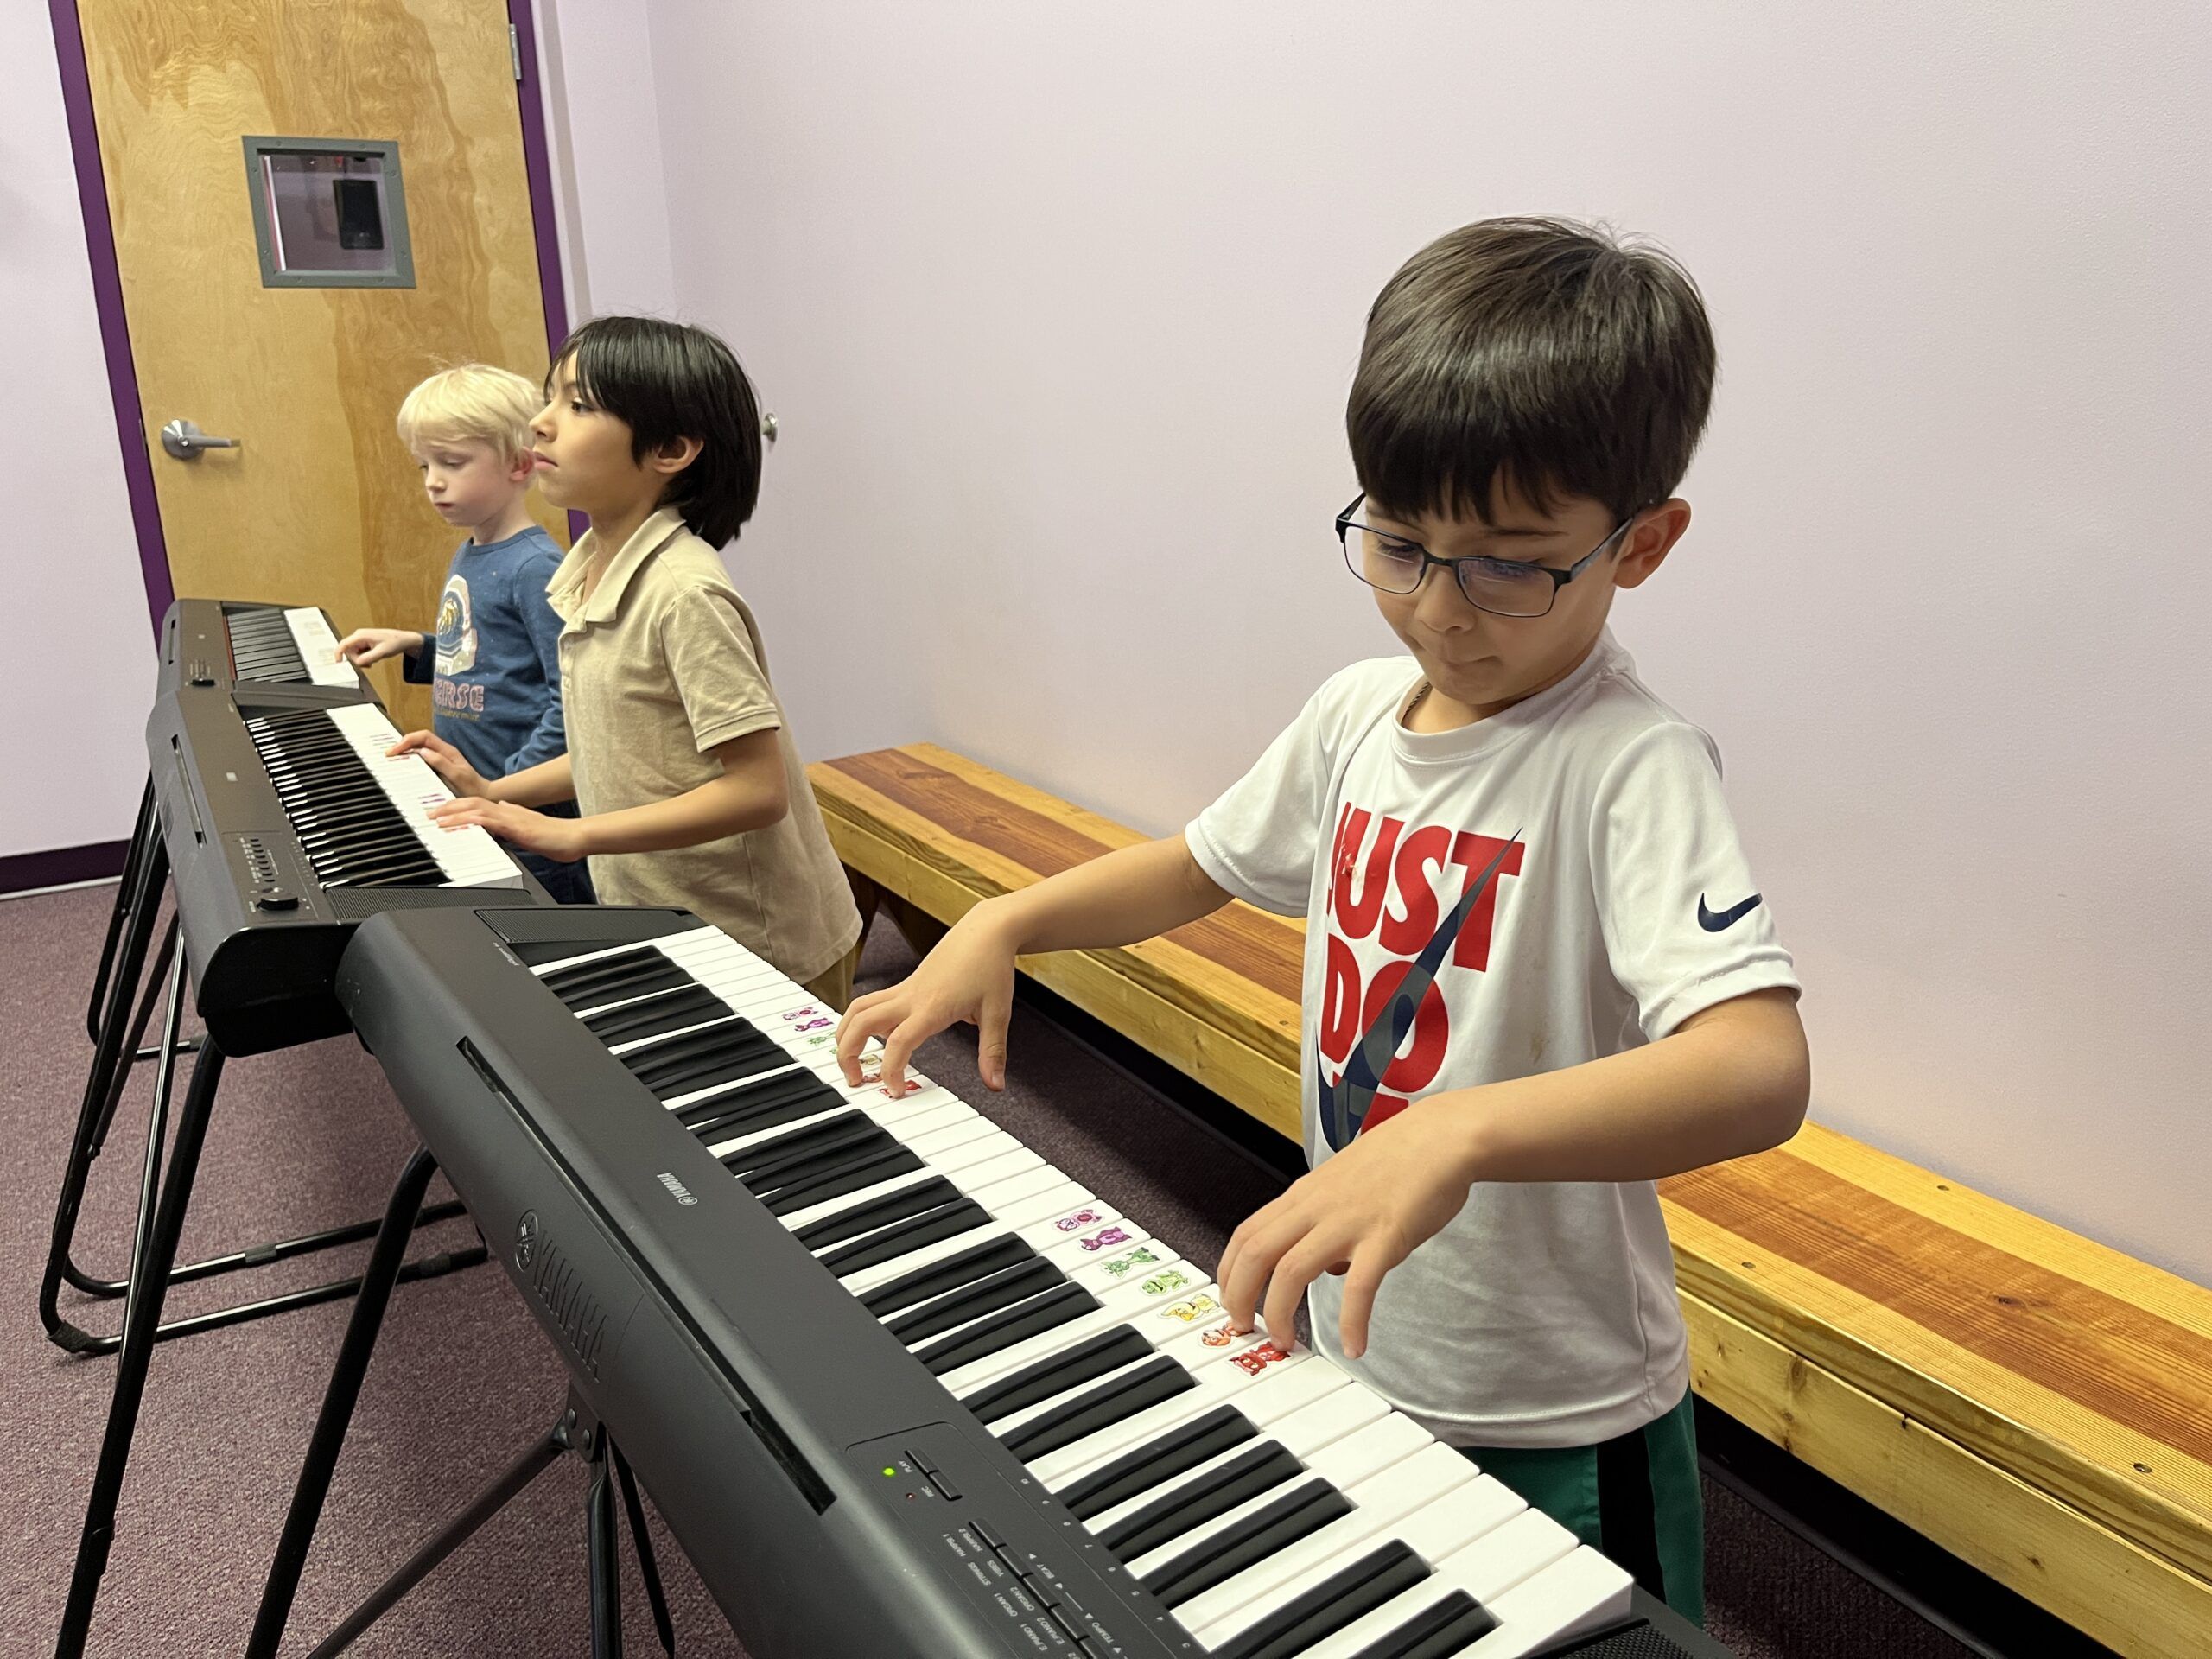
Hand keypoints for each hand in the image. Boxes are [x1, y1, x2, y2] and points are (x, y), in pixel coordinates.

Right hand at [334, 627, 422, 667]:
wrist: (403, 640)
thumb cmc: (395, 642)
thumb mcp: (382, 652)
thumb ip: (369, 658)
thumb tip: (358, 663)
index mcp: (361, 635)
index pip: (344, 644)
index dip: (338, 653)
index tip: (338, 662)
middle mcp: (359, 636)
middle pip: (349, 652)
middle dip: (358, 660)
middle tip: (370, 664)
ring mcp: (361, 639)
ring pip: (354, 654)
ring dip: (362, 660)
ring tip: (374, 660)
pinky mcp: (364, 643)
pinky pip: (359, 653)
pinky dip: (365, 658)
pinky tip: (374, 658)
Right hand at [389, 730, 492, 798]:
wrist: (483, 795)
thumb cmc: (472, 787)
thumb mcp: (457, 775)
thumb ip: (441, 763)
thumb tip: (423, 752)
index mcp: (447, 750)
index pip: (423, 737)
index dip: (407, 740)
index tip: (394, 751)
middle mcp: (443, 751)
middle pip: (418, 740)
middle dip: (402, 743)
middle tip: (388, 754)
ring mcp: (441, 758)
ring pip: (419, 748)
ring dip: (405, 750)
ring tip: (392, 758)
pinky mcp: (439, 767)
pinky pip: (422, 758)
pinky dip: (411, 759)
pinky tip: (404, 766)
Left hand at [425, 797, 588, 860]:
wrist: (575, 838)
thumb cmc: (556, 837)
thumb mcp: (530, 825)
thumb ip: (514, 816)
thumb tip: (503, 808)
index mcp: (508, 812)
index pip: (476, 804)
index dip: (455, 806)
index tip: (438, 812)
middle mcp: (507, 811)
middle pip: (470, 802)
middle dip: (447, 807)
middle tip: (427, 814)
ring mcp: (510, 818)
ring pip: (474, 809)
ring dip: (452, 813)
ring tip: (435, 820)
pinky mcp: (515, 828)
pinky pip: (487, 822)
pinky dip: (469, 822)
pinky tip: (458, 826)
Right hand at [836, 902, 1019, 1092]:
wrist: (987, 930)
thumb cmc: (991, 965)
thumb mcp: (998, 1013)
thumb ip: (993, 1052)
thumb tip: (995, 1085)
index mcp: (932, 1006)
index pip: (898, 1043)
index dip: (891, 1071)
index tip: (895, 1090)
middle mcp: (911, 996)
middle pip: (861, 1022)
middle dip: (848, 1053)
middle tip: (855, 1079)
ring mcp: (904, 989)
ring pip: (859, 1008)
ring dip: (846, 1033)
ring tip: (851, 1059)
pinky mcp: (906, 984)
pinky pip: (872, 1002)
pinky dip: (861, 1020)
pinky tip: (875, 1036)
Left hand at [1217, 1103, 1478, 1358]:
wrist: (1441, 1137)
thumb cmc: (1400, 1159)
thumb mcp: (1343, 1186)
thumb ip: (1325, 1223)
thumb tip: (1328, 1268)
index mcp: (1304, 1195)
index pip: (1246, 1234)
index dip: (1229, 1273)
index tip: (1230, 1302)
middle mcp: (1317, 1207)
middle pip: (1256, 1254)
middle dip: (1240, 1297)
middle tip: (1245, 1328)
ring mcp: (1348, 1221)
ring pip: (1291, 1270)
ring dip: (1279, 1313)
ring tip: (1287, 1342)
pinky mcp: (1384, 1236)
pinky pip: (1359, 1287)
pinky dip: (1351, 1321)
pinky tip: (1354, 1345)